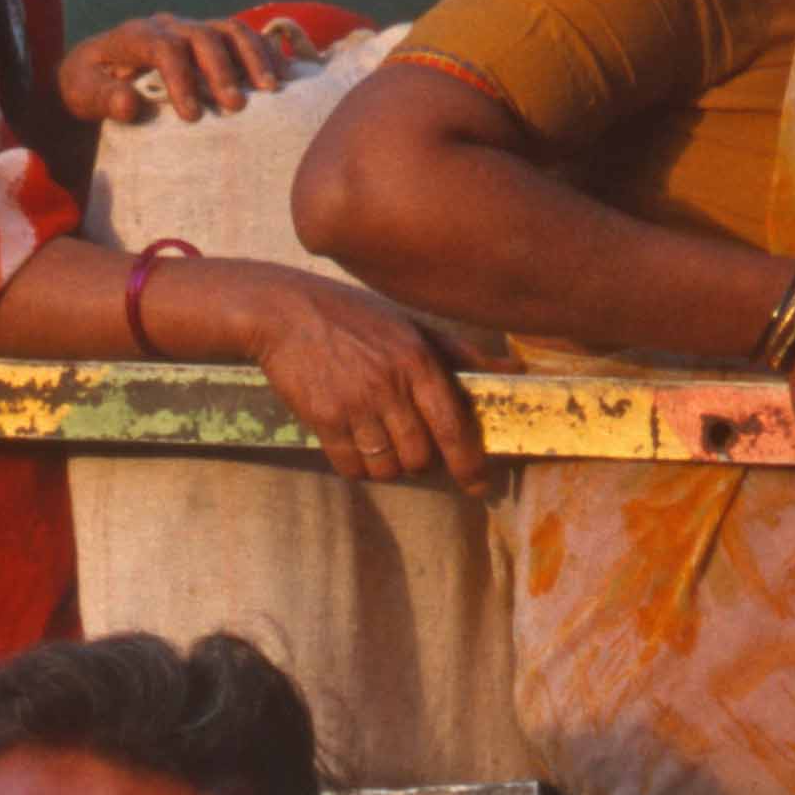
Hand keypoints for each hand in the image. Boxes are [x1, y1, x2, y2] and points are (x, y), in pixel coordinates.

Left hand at [62, 10, 309, 127]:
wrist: (98, 68)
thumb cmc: (89, 84)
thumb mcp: (82, 93)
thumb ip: (102, 98)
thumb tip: (128, 104)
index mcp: (135, 34)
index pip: (163, 48)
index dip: (180, 79)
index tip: (192, 115)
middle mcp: (168, 25)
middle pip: (202, 36)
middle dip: (221, 69)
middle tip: (235, 106)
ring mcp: (192, 28)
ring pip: (229, 30)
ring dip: (253, 57)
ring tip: (271, 89)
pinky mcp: (210, 38)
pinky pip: (242, 37)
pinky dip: (264, 52)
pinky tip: (282, 77)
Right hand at [232, 263, 488, 488]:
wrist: (282, 311)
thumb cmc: (352, 316)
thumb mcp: (409, 325)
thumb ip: (459, 353)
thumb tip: (512, 371)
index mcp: (417, 360)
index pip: (453, 426)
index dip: (469, 463)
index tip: (478, 484)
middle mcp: (390, 385)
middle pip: (420, 456)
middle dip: (421, 463)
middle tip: (412, 449)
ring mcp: (354, 404)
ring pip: (385, 467)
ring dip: (387, 466)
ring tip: (380, 445)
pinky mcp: (322, 418)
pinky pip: (350, 466)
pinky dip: (356, 466)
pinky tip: (354, 447)